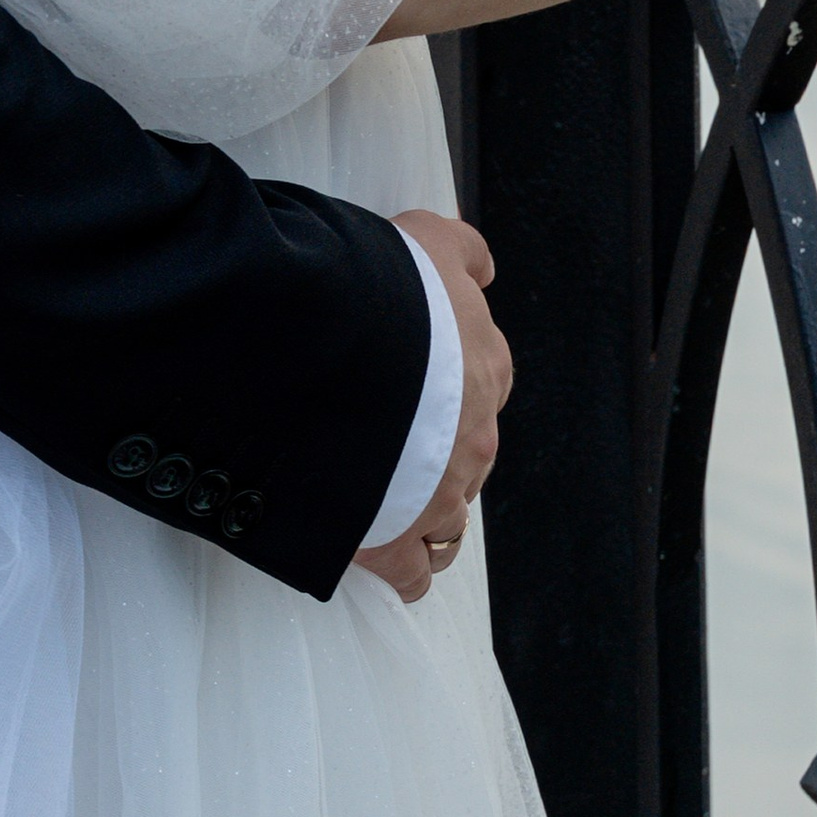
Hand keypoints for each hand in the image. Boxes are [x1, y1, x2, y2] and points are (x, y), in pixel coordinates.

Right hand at [354, 208, 511, 602]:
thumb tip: (483, 267)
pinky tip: (380, 556)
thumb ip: (462, 252)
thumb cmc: (379, 292)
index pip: (486, 384)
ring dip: (425, 516)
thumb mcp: (429, 242)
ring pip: (450, 521)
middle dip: (439, 457)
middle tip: (394, 445)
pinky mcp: (395, 541)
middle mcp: (474, 438)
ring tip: (390, 508)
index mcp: (483, 370)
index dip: (452, 388)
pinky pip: (412, 573)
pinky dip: (400, 571)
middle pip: (469, 457)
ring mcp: (438, 496)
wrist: (331, 349)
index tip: (423, 387)